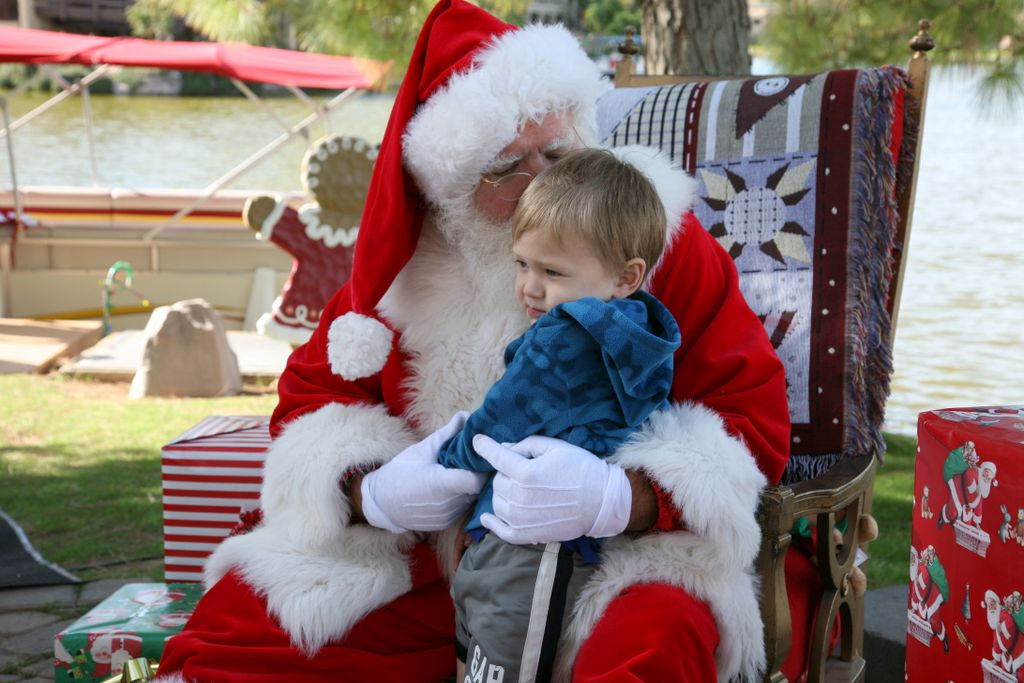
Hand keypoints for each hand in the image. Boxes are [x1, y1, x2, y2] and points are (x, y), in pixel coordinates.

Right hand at [360, 412, 486, 531]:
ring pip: (471, 499)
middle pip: (477, 488)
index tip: (481, 457)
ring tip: (459, 474)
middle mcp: (448, 504)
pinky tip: (450, 489)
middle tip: (472, 462)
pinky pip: (462, 508)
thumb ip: (447, 434)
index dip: (482, 468)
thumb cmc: (401, 472)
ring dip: (469, 487)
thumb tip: (465, 416)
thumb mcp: (422, 450)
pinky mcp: (446, 523)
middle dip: (477, 474)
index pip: (477, 479)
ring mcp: (448, 516)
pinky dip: (460, 499)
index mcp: (443, 484)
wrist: (382, 502)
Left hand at [473, 435, 630, 543]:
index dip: (484, 446)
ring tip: (518, 490)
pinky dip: (491, 522)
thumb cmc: (581, 468)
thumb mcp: (555, 447)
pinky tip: (487, 517)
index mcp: (525, 472)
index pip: (495, 456)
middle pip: (497, 481)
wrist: (602, 501)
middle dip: (505, 473)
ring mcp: (521, 519)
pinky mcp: (526, 535)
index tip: (477, 441)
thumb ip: (526, 445)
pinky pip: (499, 530)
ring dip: (503, 494)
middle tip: (522, 471)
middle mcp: (519, 496)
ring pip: (496, 502)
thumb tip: (504, 448)